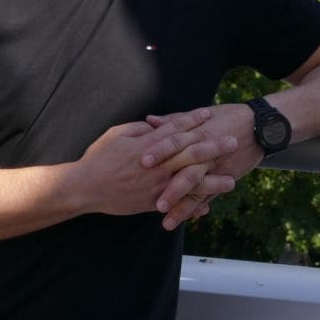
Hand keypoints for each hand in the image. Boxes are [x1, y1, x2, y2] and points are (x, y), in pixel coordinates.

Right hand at [76, 108, 237, 218]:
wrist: (86, 187)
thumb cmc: (99, 157)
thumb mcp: (117, 134)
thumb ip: (140, 130)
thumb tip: (156, 125)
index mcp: (148, 145)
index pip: (176, 129)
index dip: (192, 120)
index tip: (208, 114)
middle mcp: (157, 165)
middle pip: (191, 153)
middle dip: (214, 146)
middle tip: (233, 141)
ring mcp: (157, 185)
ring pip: (191, 182)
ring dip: (213, 181)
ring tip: (232, 180)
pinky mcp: (153, 202)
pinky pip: (178, 204)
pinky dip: (193, 205)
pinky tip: (209, 205)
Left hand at [147, 104, 260, 229]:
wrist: (261, 127)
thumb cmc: (226, 117)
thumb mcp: (200, 115)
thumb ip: (173, 121)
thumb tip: (148, 121)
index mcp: (197, 133)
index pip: (175, 142)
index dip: (159, 151)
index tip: (142, 162)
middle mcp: (207, 153)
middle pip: (188, 171)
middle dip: (171, 188)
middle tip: (155, 203)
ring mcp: (218, 168)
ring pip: (199, 189)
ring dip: (183, 206)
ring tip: (166, 222)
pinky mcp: (227, 177)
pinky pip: (211, 195)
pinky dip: (198, 207)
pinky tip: (186, 220)